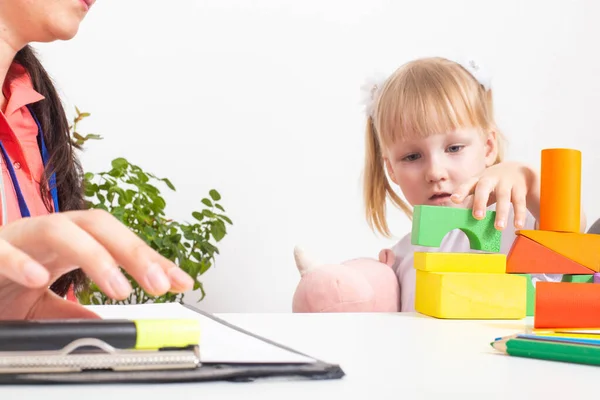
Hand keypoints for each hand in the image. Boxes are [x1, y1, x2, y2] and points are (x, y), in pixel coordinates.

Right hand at [0, 209, 194, 319]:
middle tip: (160, 283)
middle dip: (134, 251)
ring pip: (60, 229)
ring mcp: (16, 238)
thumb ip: (74, 309)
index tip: (182, 281)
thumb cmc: (1, 289)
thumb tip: (110, 324)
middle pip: (100, 225)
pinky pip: (1, 249)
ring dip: (95, 257)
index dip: (152, 259)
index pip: (118, 240)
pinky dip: (19, 261)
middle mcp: (46, 234)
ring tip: (120, 289)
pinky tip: (39, 278)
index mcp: (67, 244)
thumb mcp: (43, 305)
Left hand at [450, 161, 537, 230]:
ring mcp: (506, 182)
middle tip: (478, 217)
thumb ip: (472, 201)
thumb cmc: (492, 184)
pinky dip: (519, 214)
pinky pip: (519, 201)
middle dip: (480, 202)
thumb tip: (460, 218)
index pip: (467, 185)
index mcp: (477, 180)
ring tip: (499, 228)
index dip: (461, 192)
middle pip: (484, 188)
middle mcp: (490, 179)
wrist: (516, 169)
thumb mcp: (480, 188)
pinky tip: (518, 225)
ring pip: (504, 196)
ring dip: (502, 213)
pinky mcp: (519, 187)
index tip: (454, 200)